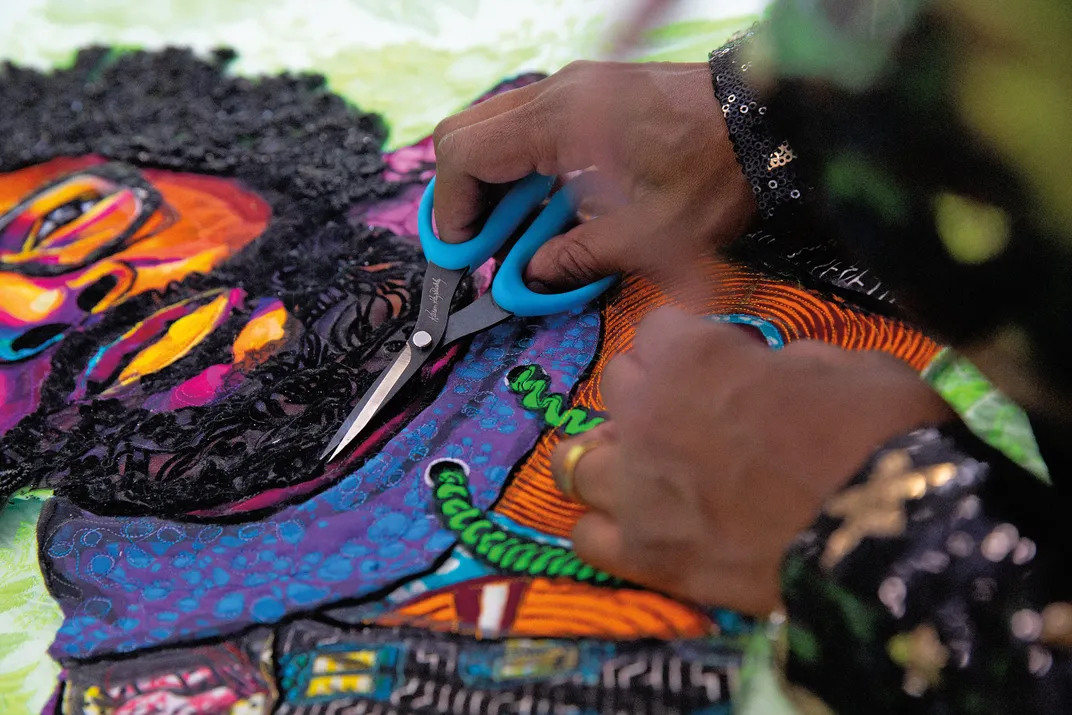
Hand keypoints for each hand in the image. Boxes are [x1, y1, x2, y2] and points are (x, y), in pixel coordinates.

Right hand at [432, 61, 754, 288]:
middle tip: (480, 247)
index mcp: (558, 122)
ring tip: (514, 235)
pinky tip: (548, 206)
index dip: (451, 211)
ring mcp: (575, 87)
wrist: (771, 123)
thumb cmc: (714, 177)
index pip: (465, 156)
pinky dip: (523, 167)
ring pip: (497, 129)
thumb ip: (575, 259)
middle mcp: (557, 93)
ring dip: (494, 183)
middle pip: (468, 134)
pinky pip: (531, 126)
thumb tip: (530, 279)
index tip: (464, 255)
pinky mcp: (594, 93)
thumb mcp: (646, 237)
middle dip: (464, 196)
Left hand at [551, 308, 953, 613]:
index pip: (657, 327)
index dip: (691, 344)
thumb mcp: (844, 364)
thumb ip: (783, 360)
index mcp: (690, 354)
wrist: (892, 535)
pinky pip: (586, 537)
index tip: (722, 364)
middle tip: (692, 417)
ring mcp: (634, 489)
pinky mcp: (643, 556)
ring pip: (576, 461)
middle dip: (649, 392)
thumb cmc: (878, 434)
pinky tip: (637, 529)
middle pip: (615, 386)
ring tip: (646, 473)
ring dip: (610, 458)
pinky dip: (606, 530)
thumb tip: (765, 370)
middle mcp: (643, 414)